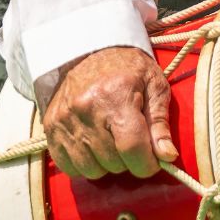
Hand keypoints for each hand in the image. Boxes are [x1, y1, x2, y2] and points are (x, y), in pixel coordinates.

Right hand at [41, 45, 176, 179]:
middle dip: (128, 159)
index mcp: (116, 97)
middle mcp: (86, 109)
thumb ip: (160, 123)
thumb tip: (167, 156)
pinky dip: (84, 164)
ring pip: (92, 170)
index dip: (148, 164)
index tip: (153, 160)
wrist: (89, 49)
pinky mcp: (51, 127)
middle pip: (114, 163)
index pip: (133, 149)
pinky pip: (69, 167)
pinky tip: (92, 148)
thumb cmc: (128, 68)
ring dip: (106, 164)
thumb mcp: (154, 85)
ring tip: (111, 142)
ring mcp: (65, 120)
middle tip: (130, 139)